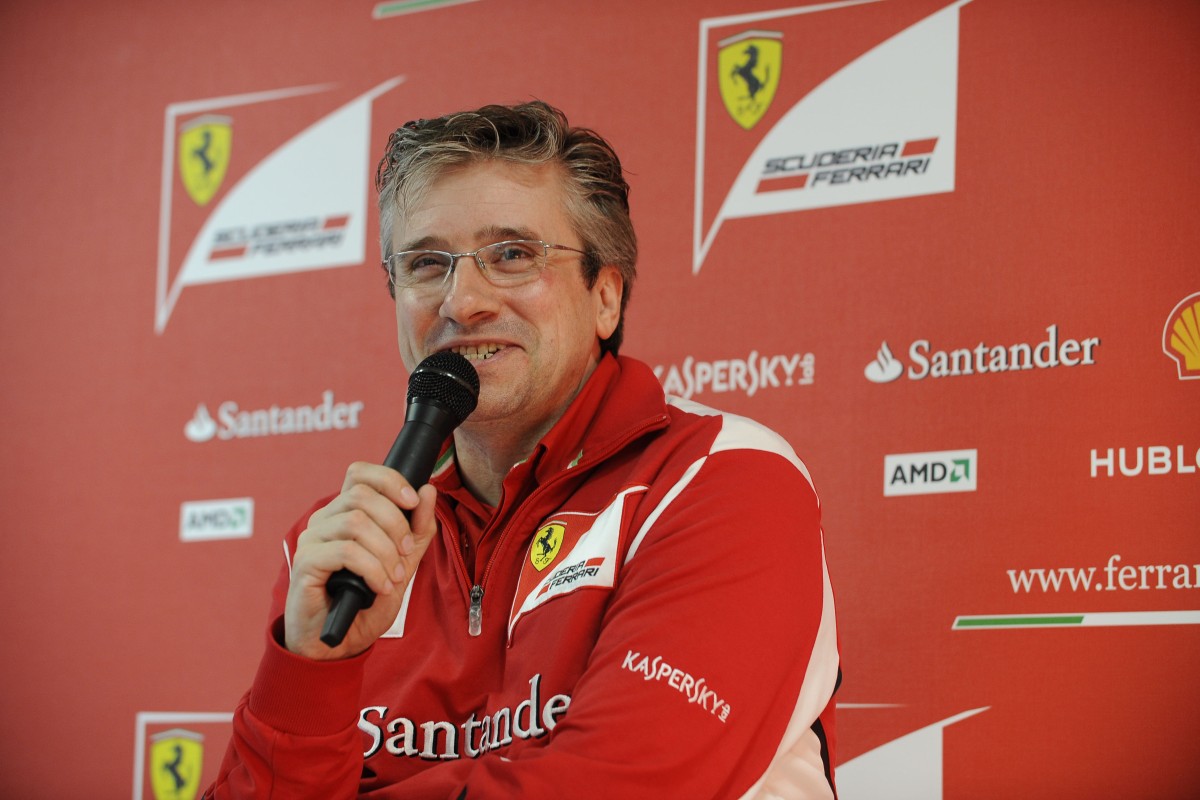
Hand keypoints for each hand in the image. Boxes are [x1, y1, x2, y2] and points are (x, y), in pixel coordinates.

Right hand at [283, 462, 437, 659]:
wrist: (338, 642)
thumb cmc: (365, 601)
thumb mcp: (403, 564)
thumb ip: (418, 530)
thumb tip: (428, 491)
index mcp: (344, 513)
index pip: (360, 473)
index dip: (389, 479)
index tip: (413, 501)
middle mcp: (324, 520)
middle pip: (361, 495)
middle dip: (396, 524)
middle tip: (406, 554)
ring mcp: (311, 540)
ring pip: (355, 522)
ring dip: (385, 551)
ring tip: (394, 577)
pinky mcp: (304, 563)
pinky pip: (345, 551)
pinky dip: (372, 568)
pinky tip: (380, 587)